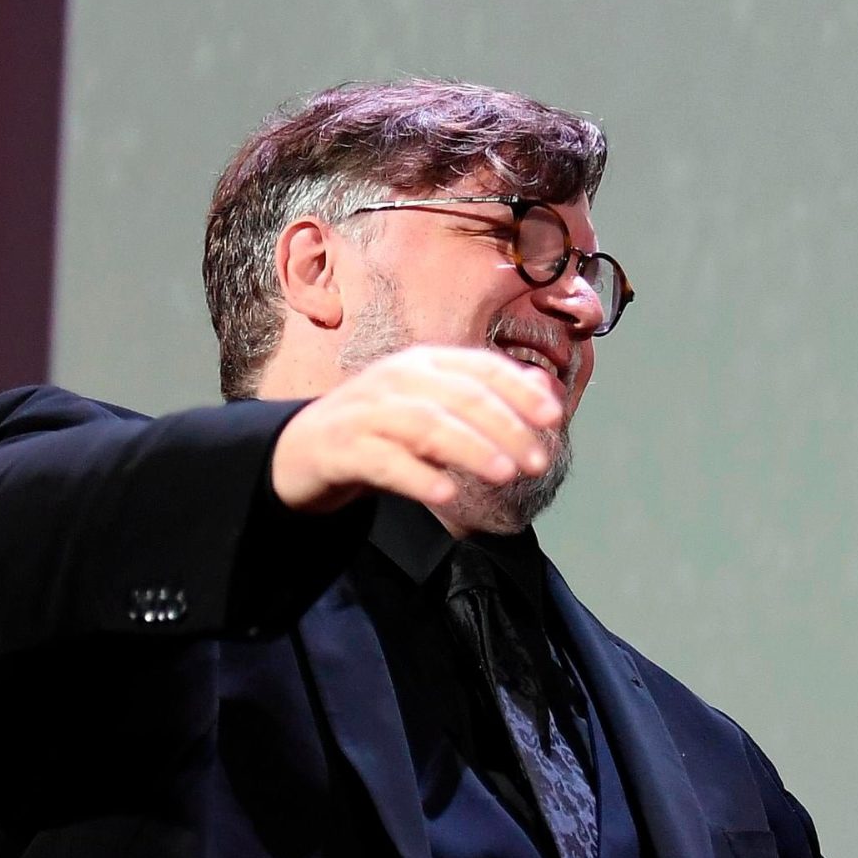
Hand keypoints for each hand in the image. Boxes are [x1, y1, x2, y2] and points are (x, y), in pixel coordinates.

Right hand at [271, 345, 563, 513]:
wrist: (304, 449)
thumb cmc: (383, 429)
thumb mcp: (436, 406)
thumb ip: (486, 397)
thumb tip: (546, 390)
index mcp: (426, 363)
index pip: (481, 367)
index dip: (519, 390)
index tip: (554, 417)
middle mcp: (398, 379)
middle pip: (460, 396)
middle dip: (505, 426)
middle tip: (538, 460)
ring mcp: (367, 411)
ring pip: (426, 424)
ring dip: (470, 448)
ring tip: (505, 474)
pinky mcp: (342, 448)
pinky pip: (384, 462)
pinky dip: (418, 476)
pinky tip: (447, 494)